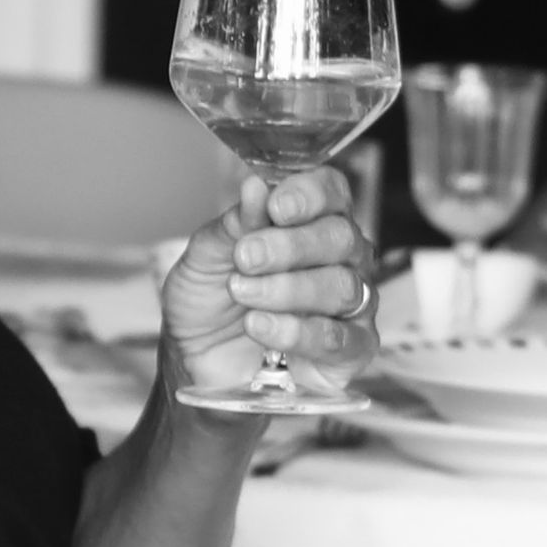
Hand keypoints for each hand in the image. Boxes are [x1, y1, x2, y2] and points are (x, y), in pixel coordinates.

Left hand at [158, 168, 377, 402]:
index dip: (310, 194)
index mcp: (311, 221)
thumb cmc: (208, 300)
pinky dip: (297, 332)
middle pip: (340, 237)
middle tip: (245, 258)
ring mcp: (352, 305)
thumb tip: (256, 187)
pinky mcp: (352, 351)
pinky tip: (260, 327)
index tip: (276, 205)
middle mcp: (341, 258)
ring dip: (285, 289)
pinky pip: (341, 339)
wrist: (194, 359)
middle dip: (289, 246)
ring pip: (342, 286)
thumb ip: (235, 224)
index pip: (331, 191)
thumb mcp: (206, 256)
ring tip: (243, 294)